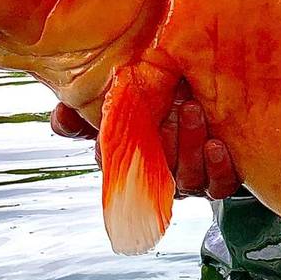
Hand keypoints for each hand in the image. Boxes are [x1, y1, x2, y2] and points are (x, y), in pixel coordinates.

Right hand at [49, 79, 240, 199]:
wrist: (213, 94)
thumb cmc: (165, 98)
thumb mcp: (129, 94)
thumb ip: (92, 106)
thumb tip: (60, 116)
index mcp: (133, 158)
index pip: (114, 166)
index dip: (114, 153)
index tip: (119, 130)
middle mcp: (160, 173)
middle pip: (157, 170)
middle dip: (164, 139)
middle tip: (173, 105)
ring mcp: (190, 179)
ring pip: (187, 178)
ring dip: (190, 145)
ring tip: (194, 111)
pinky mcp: (219, 180)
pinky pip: (218, 186)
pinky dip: (217, 167)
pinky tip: (216, 146)